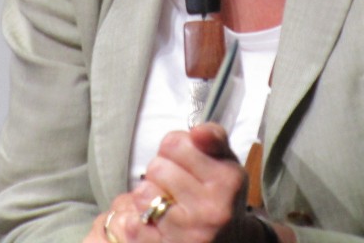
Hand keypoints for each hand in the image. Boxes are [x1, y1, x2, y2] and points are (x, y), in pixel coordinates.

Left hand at [134, 123, 247, 241]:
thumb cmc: (220, 196)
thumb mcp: (225, 163)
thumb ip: (213, 137)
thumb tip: (197, 130)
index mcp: (228, 179)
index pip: (174, 142)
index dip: (173, 150)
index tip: (184, 162)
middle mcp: (213, 208)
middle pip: (157, 167)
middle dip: (161, 173)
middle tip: (175, 187)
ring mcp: (191, 233)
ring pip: (144, 193)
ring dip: (149, 197)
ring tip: (166, 205)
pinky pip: (135, 223)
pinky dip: (139, 221)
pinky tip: (157, 224)